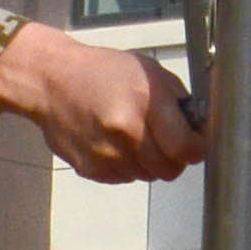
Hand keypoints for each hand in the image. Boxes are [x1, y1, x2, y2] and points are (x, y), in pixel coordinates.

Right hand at [0, 29, 205, 184]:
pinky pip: (124, 178)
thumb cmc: (103, 71)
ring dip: (149, 162)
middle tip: (166, 141)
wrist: (51, 81)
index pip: (185, 148)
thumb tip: (199, 129)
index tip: (195, 144)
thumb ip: (178, 101)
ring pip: (147, 176)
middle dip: (174, 158)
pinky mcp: (91, 170)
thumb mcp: (149, 71)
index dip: (196, 149)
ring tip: (135, 136)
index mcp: (145, 104)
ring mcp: (107, 155)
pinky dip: (126, 166)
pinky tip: (115, 142)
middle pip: (169, 170)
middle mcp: (127, 133)